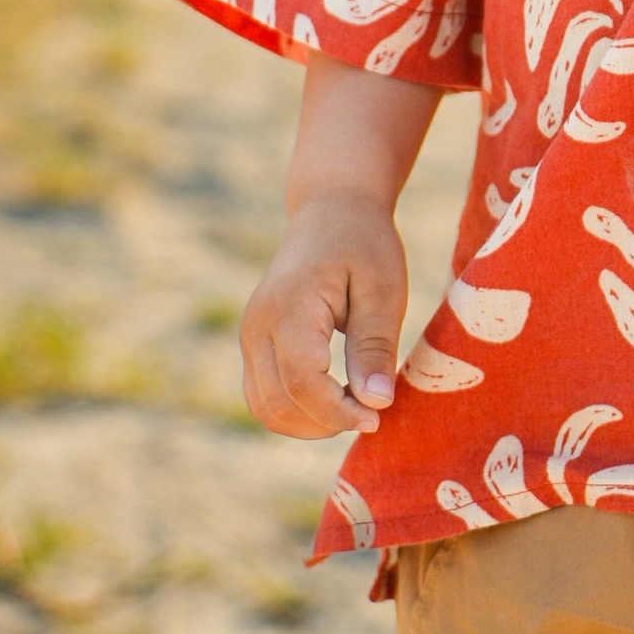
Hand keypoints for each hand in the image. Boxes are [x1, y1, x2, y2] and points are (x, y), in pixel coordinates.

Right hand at [239, 188, 408, 439]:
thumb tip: (376, 405)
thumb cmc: (364, 245)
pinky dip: (295, 411)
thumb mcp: (383, 290)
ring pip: (266, 408)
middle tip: (370, 410)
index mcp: (289, 307)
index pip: (303, 384)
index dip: (339, 412)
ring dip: (308, 423)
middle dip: (326, 422)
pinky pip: (264, 396)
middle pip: (280, 403)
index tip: (377, 416)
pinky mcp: (253, 344)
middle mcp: (257, 325)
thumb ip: (375, 347)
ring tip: (352, 404)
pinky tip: (332, 398)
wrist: (331, 210)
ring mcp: (249, 335)